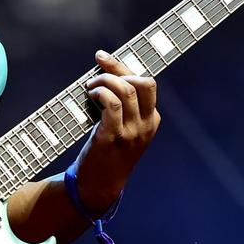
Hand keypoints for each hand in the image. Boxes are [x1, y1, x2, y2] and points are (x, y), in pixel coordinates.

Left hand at [74, 50, 160, 215]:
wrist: (100, 186)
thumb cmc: (108, 151)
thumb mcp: (125, 128)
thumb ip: (123, 105)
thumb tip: (106, 72)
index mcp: (152, 120)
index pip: (146, 83)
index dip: (122, 67)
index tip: (102, 57)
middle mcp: (146, 125)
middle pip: (142, 82)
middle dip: (117, 70)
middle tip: (97, 74)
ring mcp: (131, 132)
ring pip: (125, 90)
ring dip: (103, 80)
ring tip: (90, 87)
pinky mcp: (113, 137)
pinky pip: (110, 103)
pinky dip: (100, 92)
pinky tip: (90, 95)